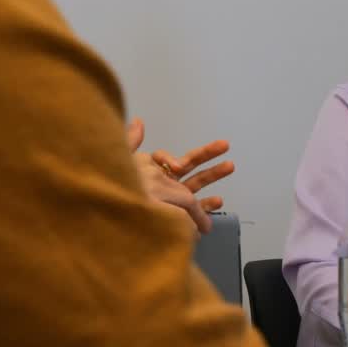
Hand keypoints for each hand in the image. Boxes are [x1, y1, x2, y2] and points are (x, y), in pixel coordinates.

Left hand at [127, 118, 234, 234]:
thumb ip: (129, 144)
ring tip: (230, 165)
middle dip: (208, 154)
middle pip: (190, 165)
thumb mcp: (120, 166)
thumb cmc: (118, 194)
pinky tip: (218, 200)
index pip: (166, 159)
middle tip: (225, 144)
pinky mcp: (180, 217)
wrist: (118, 224)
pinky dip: (208, 205)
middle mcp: (165, 183)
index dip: (172, 160)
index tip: (176, 167)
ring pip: (197, 184)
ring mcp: (174, 200)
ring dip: (214, 174)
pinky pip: (197, 209)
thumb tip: (138, 122)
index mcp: (151, 172)